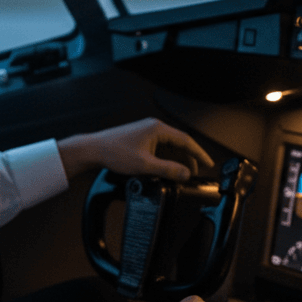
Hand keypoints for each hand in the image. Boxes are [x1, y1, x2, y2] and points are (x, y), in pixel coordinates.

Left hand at [57, 117, 212, 181]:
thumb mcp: (145, 165)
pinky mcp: (140, 138)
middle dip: (189, 158)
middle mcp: (153, 127)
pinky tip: (165, 169)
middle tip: (196, 172)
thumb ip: (168, 170)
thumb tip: (185, 173)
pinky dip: (165, 158)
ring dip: (176, 159)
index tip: (208, 163)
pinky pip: (159, 148)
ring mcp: (146, 132)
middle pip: (179, 143)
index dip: (199, 154)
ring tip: (181, 174)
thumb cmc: (114, 152)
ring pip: (169, 146)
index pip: (186, 140)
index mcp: (158, 129)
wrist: (93, 149)